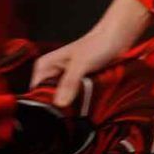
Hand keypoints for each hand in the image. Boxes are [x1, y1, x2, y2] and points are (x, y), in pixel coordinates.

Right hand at [31, 0, 150, 107]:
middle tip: (65, 117)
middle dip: (56, 106)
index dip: (40, 101)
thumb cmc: (97, 44)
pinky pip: (76, 96)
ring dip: (70, 105)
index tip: (49, 114)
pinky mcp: (80, 82)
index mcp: (46, 65)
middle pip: (48, 95)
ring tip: (76, 114)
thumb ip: (69, 83)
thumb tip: (59, 104)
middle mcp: (54, 72)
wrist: (118, 37)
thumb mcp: (81, 64)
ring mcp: (67, 78)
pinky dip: (80, 101)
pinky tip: (85, 108)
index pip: (35, 88)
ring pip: (63, 97)